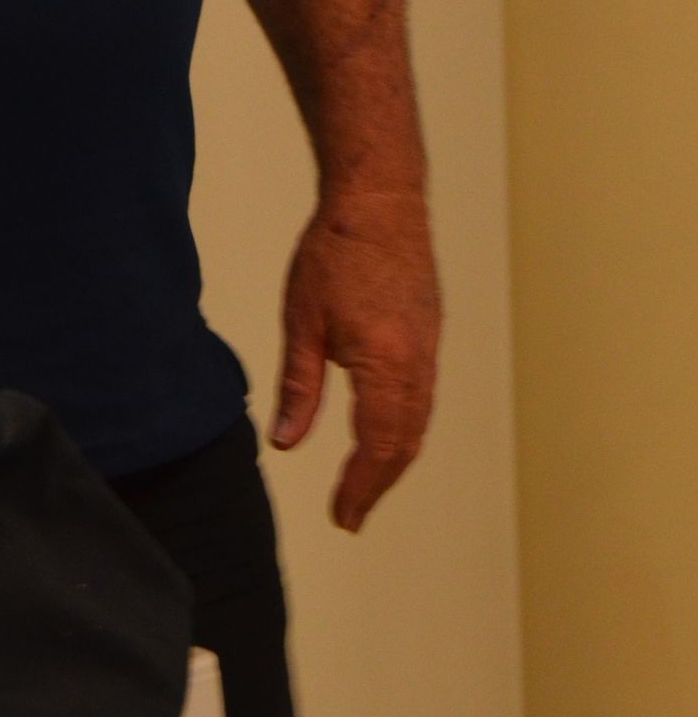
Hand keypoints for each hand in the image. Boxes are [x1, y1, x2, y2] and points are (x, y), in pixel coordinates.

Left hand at [270, 189, 441, 531]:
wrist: (379, 198)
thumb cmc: (335, 250)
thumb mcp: (302, 321)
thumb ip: (298, 388)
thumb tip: (286, 443)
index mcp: (386, 364)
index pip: (377, 446)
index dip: (361, 488)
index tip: (344, 518)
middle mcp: (418, 363)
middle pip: (405, 443)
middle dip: (378, 484)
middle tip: (351, 513)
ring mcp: (430, 348)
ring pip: (418, 422)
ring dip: (393, 459)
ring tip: (364, 483)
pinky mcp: (431, 332)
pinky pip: (424, 396)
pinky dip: (405, 427)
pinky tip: (384, 432)